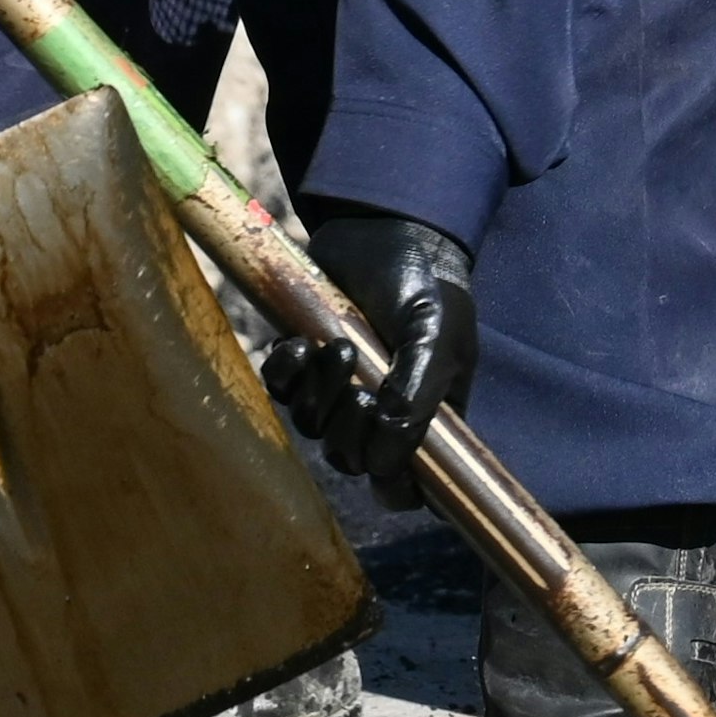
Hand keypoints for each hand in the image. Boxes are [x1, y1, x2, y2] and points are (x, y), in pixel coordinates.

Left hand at [261, 212, 477, 497]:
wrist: (385, 230)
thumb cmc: (425, 285)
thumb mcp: (436, 335)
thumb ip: (418, 394)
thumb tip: (386, 454)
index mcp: (426, 418)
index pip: (410, 485)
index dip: (395, 486)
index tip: (383, 461)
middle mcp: (381, 413)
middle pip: (353, 461)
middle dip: (349, 429)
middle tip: (359, 383)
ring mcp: (339, 390)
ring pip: (314, 429)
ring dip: (318, 395)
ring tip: (335, 347)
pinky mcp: (304, 363)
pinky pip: (279, 391)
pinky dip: (284, 374)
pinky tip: (299, 343)